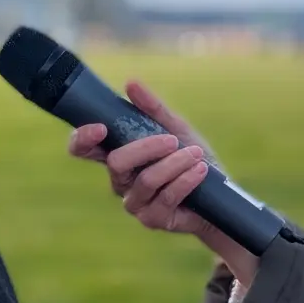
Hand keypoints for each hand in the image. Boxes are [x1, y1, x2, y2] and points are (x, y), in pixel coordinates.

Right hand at [67, 80, 258, 280]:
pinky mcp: (153, 219)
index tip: (101, 127)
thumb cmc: (192, 157)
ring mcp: (134, 203)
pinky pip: (165, 197)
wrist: (221, 192)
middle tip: (173, 140)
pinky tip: (200, 170)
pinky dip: (185, 179)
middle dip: (146, 148)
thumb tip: (131, 83)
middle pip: (116, 163)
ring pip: (146, 180)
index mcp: (119, 156)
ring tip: (196, 154)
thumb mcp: (176, 128)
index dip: (82, 139)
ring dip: (174, 163)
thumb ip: (153, 108)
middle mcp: (120, 181)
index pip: (84, 149)